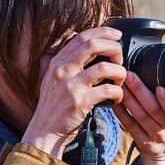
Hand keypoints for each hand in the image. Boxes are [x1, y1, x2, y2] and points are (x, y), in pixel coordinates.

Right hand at [21, 27, 126, 158]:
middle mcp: (63, 70)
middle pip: (93, 45)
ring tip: (120, 81)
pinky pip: (108, 90)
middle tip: (120, 59)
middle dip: (114, 48)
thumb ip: (64, 63)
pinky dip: (118, 92)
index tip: (117, 35)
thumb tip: (79, 46)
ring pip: (105, 67)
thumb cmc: (52, 107)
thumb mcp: (51, 79)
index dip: (103, 32)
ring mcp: (71, 85)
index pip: (82, 36)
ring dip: (119, 72)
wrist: (44, 132)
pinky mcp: (80, 102)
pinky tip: (116, 97)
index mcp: (57, 62)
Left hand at [114, 71, 164, 164]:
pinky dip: (121, 113)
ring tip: (119, 84)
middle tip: (128, 74)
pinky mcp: (143, 143)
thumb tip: (160, 69)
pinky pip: (130, 126)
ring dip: (128, 99)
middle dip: (140, 91)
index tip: (160, 88)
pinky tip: (114, 101)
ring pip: (140, 117)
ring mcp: (155, 138)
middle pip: (154, 110)